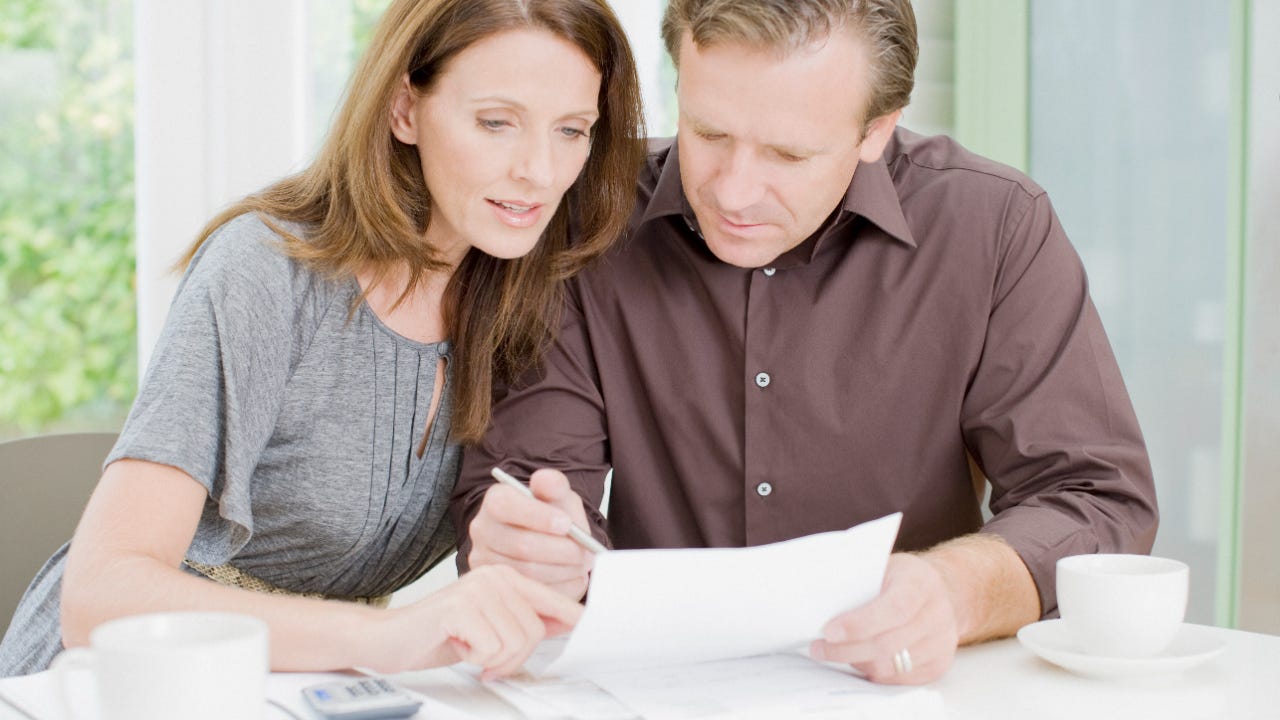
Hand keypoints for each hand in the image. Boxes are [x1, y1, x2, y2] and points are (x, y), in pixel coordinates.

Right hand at [367, 565, 583, 677]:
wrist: (387, 638)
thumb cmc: (438, 634)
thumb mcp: (490, 626)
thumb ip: (525, 621)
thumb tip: (568, 624)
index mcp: (504, 577)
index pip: (550, 599)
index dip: (570, 618)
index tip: (588, 627)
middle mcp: (493, 575)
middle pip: (535, 629)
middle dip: (514, 656)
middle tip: (486, 658)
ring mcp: (477, 588)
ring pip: (516, 642)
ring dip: (492, 659)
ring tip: (468, 648)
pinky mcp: (460, 607)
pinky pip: (492, 648)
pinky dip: (475, 658)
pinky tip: (455, 645)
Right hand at [467, 469, 594, 599]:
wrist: (548, 540)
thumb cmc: (551, 515)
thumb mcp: (557, 494)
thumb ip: (554, 484)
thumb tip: (546, 482)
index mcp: (496, 500)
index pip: (507, 506)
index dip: (540, 517)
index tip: (567, 524)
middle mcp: (483, 530)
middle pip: (521, 545)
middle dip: (560, 550)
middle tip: (584, 552)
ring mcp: (486, 561)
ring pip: (527, 572)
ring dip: (562, 571)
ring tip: (580, 565)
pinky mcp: (498, 586)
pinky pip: (531, 593)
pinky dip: (558, 587)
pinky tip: (571, 578)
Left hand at [809, 553, 958, 684]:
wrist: (941, 591)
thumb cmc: (900, 578)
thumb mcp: (882, 566)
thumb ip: (858, 582)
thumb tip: (816, 599)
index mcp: (922, 583)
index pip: (894, 609)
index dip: (860, 623)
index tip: (829, 631)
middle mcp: (937, 614)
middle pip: (888, 644)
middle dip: (846, 649)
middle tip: (818, 647)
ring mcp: (941, 643)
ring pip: (889, 666)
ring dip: (855, 661)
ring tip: (832, 652)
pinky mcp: (938, 666)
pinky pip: (896, 679)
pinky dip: (871, 671)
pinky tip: (857, 658)